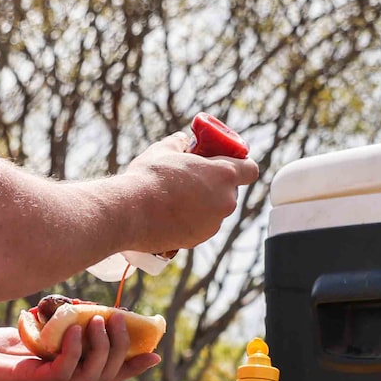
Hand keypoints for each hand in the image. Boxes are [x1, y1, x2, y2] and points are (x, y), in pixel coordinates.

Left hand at [0, 315, 157, 380]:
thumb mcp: (30, 333)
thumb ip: (53, 326)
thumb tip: (74, 309)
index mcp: (65, 371)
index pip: (108, 372)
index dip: (133, 365)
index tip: (155, 352)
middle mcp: (61, 380)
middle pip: (107, 373)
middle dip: (122, 347)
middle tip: (122, 319)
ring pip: (91, 374)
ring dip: (102, 347)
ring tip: (103, 320)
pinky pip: (63, 370)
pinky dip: (74, 349)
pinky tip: (75, 330)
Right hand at [114, 130, 258, 256]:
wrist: (131, 212)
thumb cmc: (149, 178)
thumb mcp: (164, 150)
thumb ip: (178, 143)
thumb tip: (181, 141)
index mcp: (224, 175)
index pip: (250, 169)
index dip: (240, 164)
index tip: (225, 161)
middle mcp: (226, 202)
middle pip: (230, 190)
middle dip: (216, 184)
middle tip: (194, 177)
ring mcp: (214, 224)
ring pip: (215, 209)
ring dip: (203, 203)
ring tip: (177, 196)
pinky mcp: (199, 239)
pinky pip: (201, 225)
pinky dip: (192, 219)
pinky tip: (171, 213)